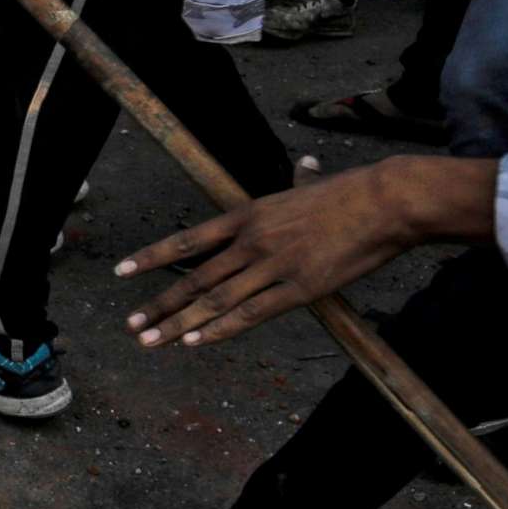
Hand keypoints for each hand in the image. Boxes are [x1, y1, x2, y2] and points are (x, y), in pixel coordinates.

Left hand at [112, 157, 492, 347]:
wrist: (386, 203)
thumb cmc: (352, 194)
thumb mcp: (310, 186)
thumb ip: (299, 182)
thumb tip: (307, 166)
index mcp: (246, 214)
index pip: (187, 240)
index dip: (151, 256)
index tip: (121, 272)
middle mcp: (251, 241)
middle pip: (194, 277)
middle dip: (159, 304)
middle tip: (131, 325)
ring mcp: (273, 266)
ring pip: (215, 300)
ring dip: (179, 324)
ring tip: (151, 341)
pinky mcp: (300, 289)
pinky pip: (250, 314)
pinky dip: (219, 330)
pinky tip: (195, 342)